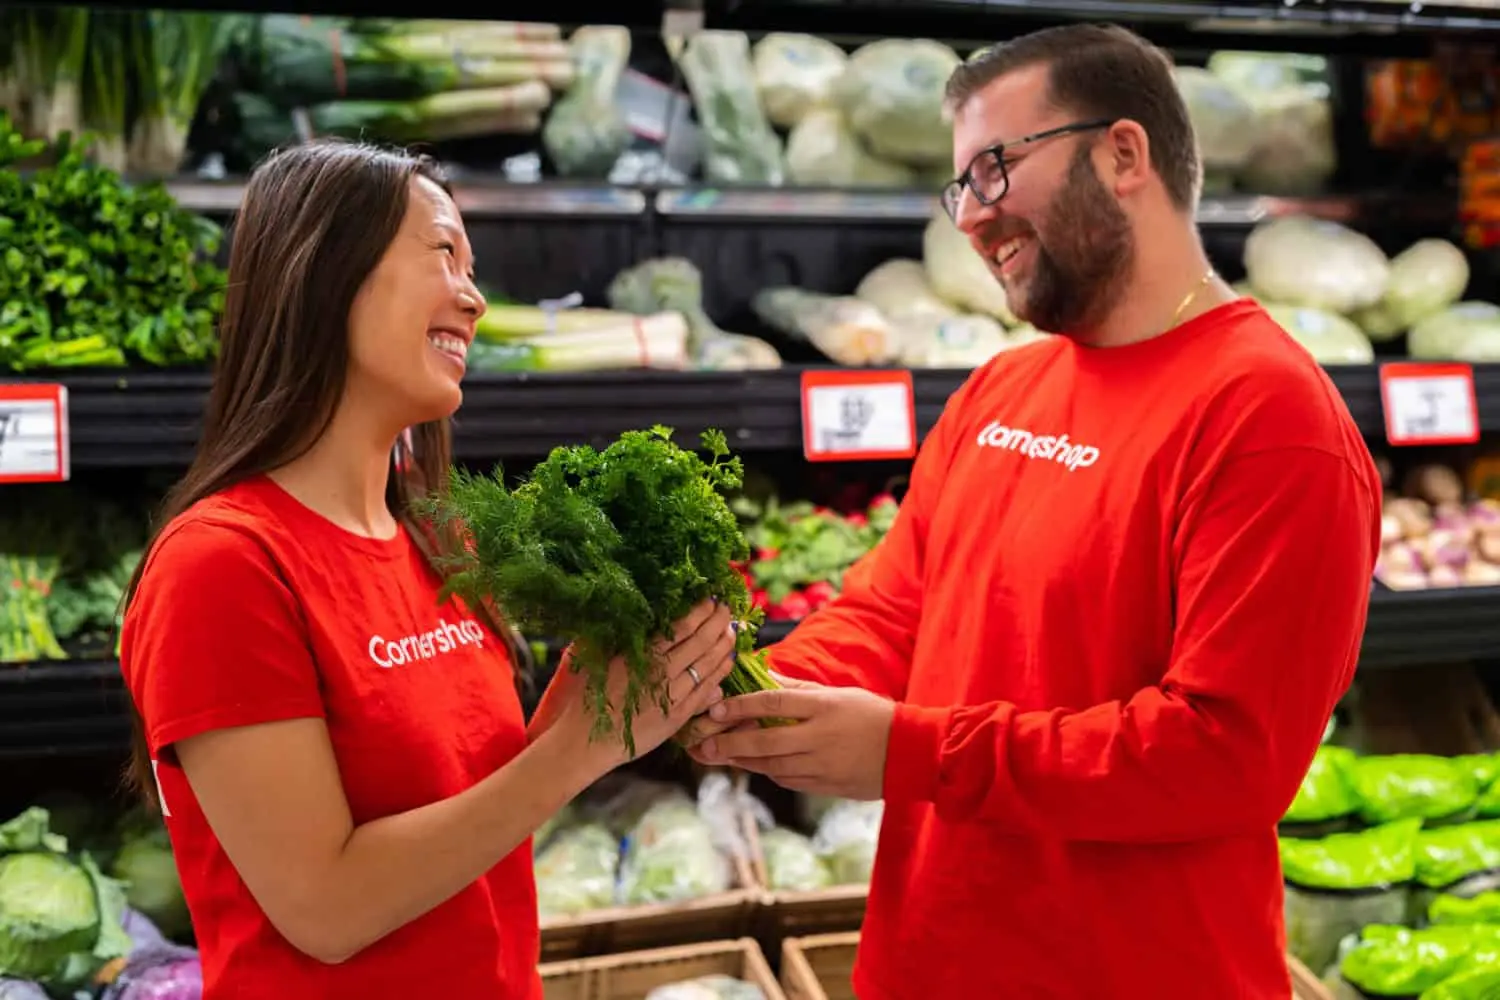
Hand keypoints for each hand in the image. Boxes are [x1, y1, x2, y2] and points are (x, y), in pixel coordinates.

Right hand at [549, 600, 737, 778]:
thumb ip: (622, 638)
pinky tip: (728, 659)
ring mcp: (673, 695)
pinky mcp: (678, 716)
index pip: (681, 627)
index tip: (710, 597)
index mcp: (641, 655)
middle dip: (718, 620)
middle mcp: (662, 673)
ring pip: (708, 664)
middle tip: (726, 606)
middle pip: (700, 641)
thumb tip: (643, 616)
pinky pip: (706, 689)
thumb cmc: (586, 696)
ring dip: (723, 643)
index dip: (700, 610)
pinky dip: (720, 672)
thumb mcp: (598, 657)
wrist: (585, 742)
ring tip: (732, 628)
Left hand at [690, 676, 894, 798]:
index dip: (740, 706)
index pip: (773, 702)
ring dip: (741, 760)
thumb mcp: (838, 694)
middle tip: (701, 744)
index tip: (715, 709)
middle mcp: (819, 737)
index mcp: (823, 707)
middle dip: (729, 743)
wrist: (909, 753)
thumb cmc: (872, 716)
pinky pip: (786, 779)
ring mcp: (821, 765)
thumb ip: (798, 690)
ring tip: (717, 755)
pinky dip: (766, 770)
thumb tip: (763, 681)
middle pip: (764, 740)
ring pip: (770, 764)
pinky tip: (752, 764)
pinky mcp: (824, 786)